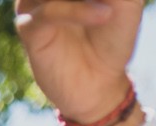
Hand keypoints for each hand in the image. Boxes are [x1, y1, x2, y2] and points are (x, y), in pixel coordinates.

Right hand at [14, 1, 142, 123]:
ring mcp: (34, 6)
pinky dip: (76, 10)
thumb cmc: (113, 42)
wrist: (100, 87)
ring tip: (110, 7)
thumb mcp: (126, 4)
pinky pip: (47, 13)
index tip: (115, 1)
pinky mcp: (29, 29)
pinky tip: (104, 15)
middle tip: (110, 3)